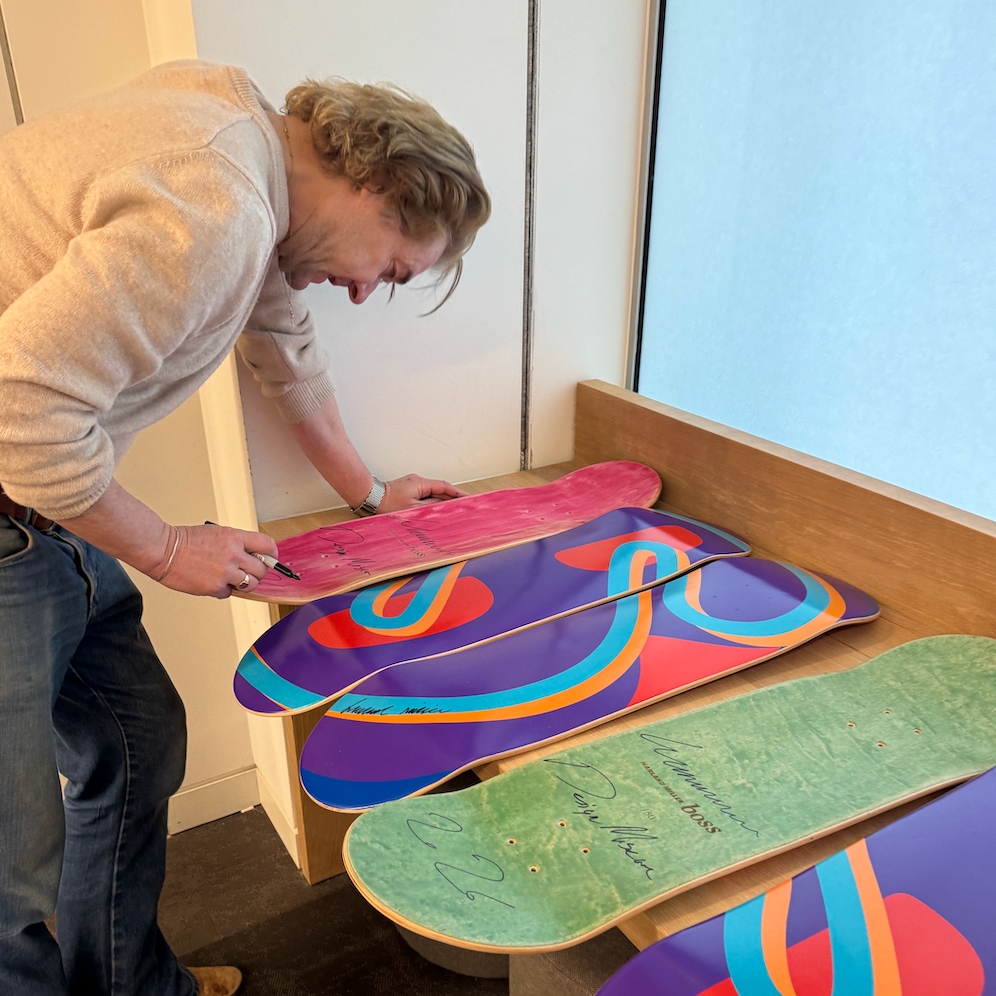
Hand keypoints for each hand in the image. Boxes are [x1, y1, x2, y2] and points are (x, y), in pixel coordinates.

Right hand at [154, 523, 279, 597]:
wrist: (164, 550)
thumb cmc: (186, 540)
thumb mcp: (217, 533)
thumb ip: (236, 543)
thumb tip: (252, 555)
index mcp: (235, 537)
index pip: (268, 546)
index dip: (272, 555)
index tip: (270, 559)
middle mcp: (234, 554)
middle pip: (262, 570)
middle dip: (258, 573)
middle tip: (248, 572)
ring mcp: (225, 572)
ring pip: (251, 585)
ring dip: (244, 584)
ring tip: (231, 579)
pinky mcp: (215, 587)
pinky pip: (229, 593)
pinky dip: (223, 591)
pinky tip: (212, 582)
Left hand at [378, 474, 467, 512]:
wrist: (370, 498)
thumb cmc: (387, 504)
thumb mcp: (412, 509)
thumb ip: (430, 507)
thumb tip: (443, 506)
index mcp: (420, 483)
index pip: (445, 487)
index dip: (457, 493)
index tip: (468, 498)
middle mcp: (417, 481)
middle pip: (440, 489)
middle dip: (452, 497)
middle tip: (464, 505)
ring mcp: (412, 485)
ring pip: (432, 493)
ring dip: (441, 500)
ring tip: (452, 509)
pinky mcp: (407, 490)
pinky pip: (424, 495)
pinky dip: (432, 501)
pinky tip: (435, 509)